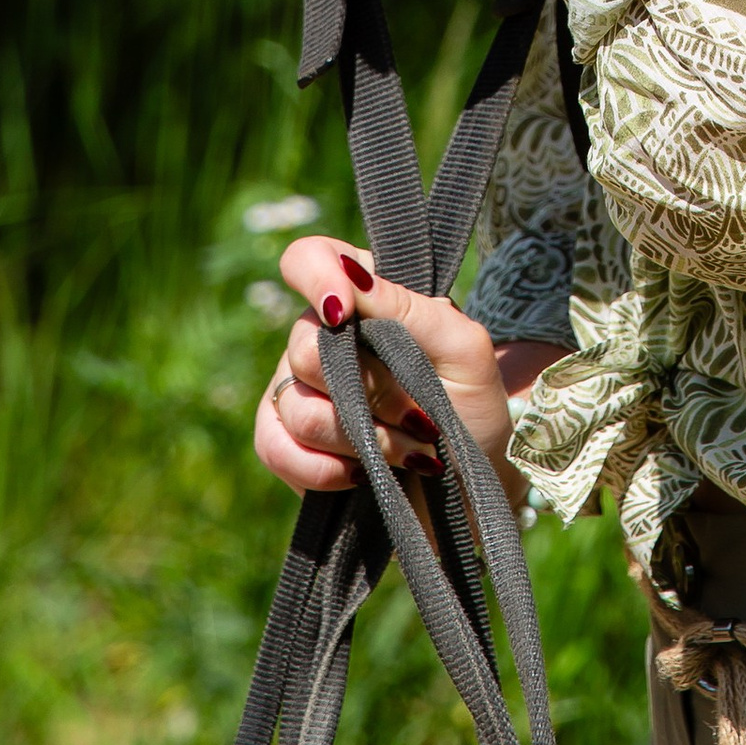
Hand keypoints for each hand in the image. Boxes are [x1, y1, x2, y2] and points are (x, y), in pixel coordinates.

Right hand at [252, 233, 518, 512]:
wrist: (467, 486)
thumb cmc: (471, 406)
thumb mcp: (464, 351)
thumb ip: (411, 310)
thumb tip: (354, 280)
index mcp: (365, 295)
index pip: (310, 258)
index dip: (316, 277)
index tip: (342, 313)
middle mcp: (323, 335)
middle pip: (304, 346)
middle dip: (366, 391)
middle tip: (414, 411)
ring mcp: (299, 388)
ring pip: (296, 406)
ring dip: (360, 438)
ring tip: (406, 448)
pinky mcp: (285, 442)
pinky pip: (274, 447)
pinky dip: (321, 469)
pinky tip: (360, 474)